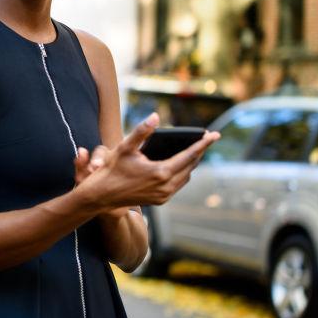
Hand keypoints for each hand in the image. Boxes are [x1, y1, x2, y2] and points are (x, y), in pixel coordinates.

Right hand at [75, 113, 220, 211]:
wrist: (102, 195)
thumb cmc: (112, 169)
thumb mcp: (125, 147)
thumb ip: (142, 131)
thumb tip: (155, 116)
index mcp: (161, 172)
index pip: (189, 155)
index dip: (203, 144)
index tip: (215, 135)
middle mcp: (166, 186)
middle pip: (191, 166)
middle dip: (199, 152)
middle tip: (206, 139)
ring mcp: (164, 195)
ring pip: (186, 177)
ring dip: (191, 164)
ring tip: (194, 150)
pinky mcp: (160, 200)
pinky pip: (178, 185)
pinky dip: (182, 173)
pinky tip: (179, 165)